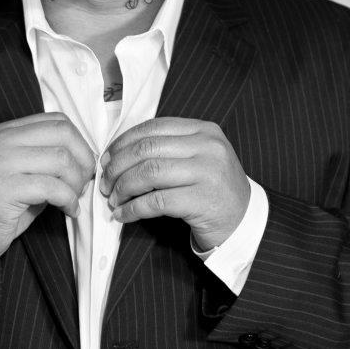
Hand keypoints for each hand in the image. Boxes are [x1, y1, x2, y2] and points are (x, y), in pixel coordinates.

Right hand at [0, 113, 95, 270]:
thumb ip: (47, 160)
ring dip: (76, 183)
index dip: (80, 143)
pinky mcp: (6, 188)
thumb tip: (85, 160)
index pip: (57, 121)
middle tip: (84, 182)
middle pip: (63, 134)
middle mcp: (4, 142)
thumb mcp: (23, 172)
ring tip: (73, 199)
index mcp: (8, 133)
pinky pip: (52, 188)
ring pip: (61, 159)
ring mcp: (2, 163)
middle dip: (83, 160)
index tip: (84, 164)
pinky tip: (68, 210)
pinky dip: (69, 200)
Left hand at [100, 118, 249, 249]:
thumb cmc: (213, 189)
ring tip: (113, 199)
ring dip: (123, 188)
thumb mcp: (197, 158)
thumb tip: (117, 154)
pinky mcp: (202, 200)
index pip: (153, 128)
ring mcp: (208, 172)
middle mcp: (208, 146)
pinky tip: (123, 215)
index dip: (123, 142)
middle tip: (105, 182)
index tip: (107, 158)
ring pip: (149, 173)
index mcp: (204, 130)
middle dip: (118, 167)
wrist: (244, 220)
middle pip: (147, 149)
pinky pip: (156, 202)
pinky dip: (132, 209)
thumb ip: (167, 149)